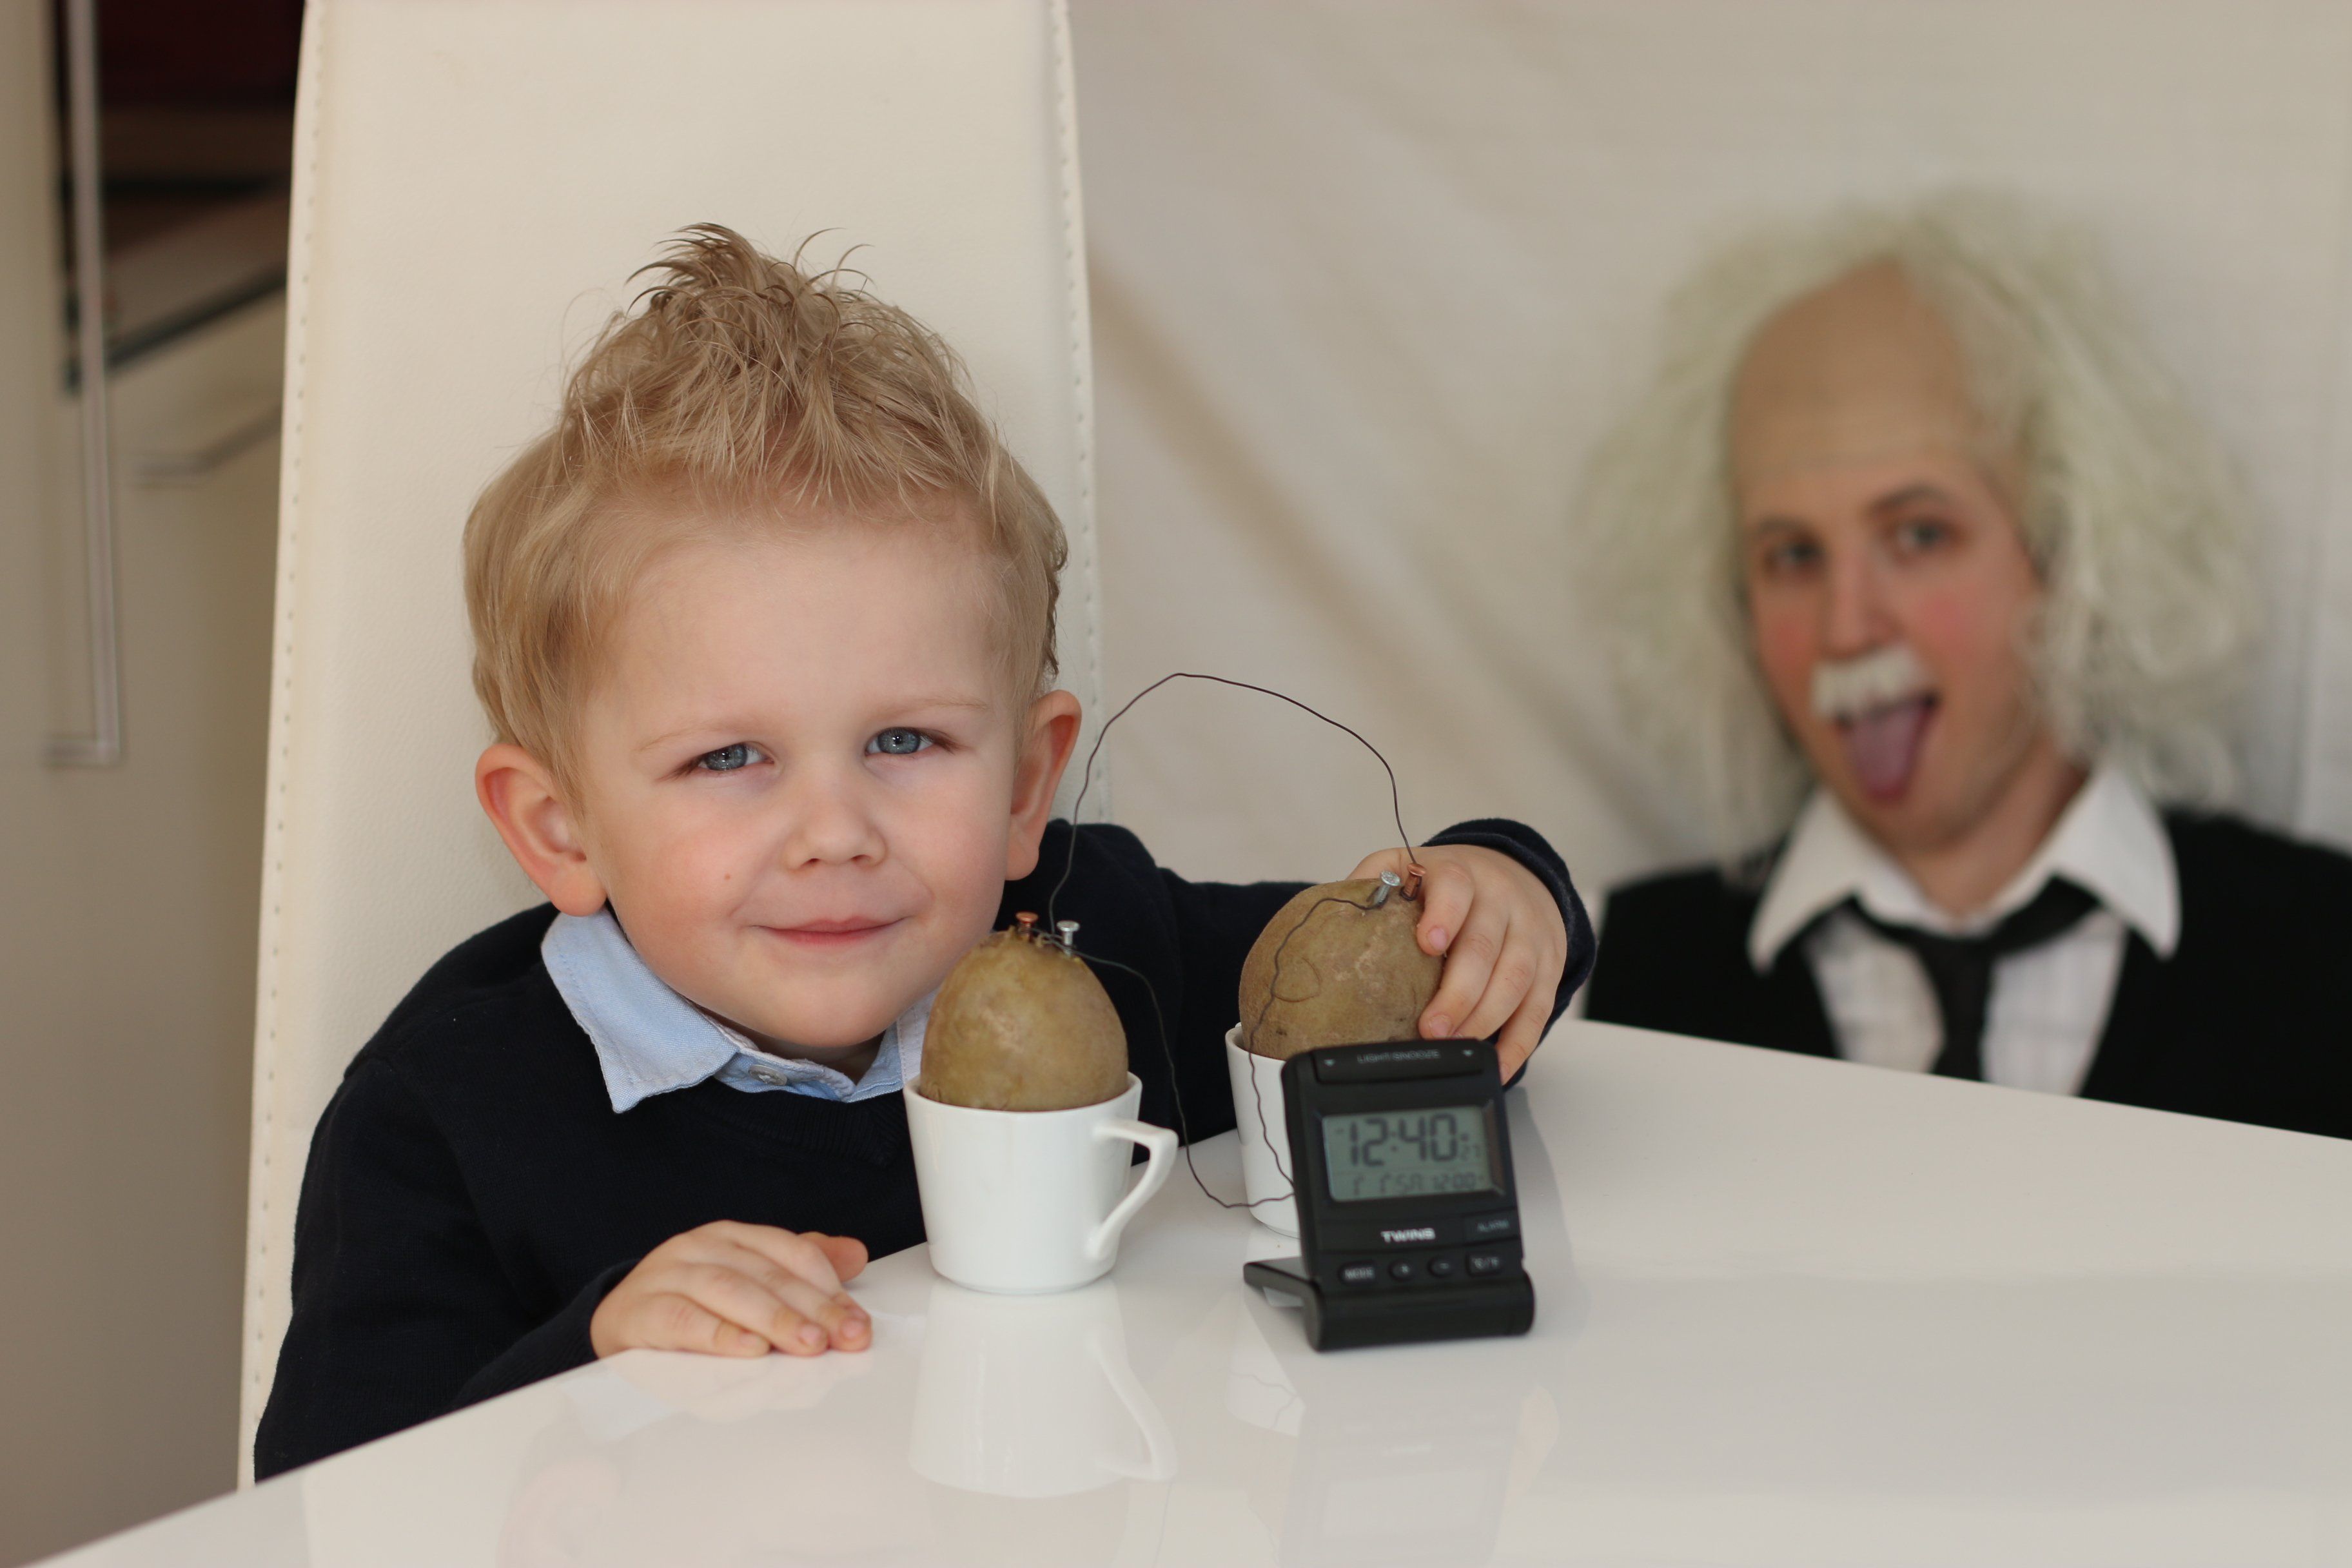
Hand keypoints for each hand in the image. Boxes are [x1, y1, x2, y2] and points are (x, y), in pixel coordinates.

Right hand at [590, 1221, 870, 1358]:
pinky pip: (683, 1320)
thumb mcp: (747, 1281)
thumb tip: (856, 1255)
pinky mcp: (639, 1310)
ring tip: (809, 1344)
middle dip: (814, 1309)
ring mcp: (667, 1275)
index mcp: (733, 1237)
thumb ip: (799, 1269)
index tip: (859, 1324)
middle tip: (846, 1336)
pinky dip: (719, 1335)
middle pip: (768, 1274)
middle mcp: (702, 1247)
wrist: (617, 1321)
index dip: (831, 1288)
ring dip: (775, 1320)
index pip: (792, 1254)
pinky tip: (749, 1350)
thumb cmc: (688, 1303)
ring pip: (729, 1291)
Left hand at [1347, 844, 1567, 1080]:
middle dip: (1459, 992)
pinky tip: (1493, 1067)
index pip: (1456, 886)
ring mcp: (1530, 934)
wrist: (1516, 874)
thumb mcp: (1408, 865)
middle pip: (1487, 946)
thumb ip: (1374, 884)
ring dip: (1485, 1019)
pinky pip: (1539, 1010)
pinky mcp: (1549, 967)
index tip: (1428, 944)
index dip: (1444, 913)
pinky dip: (1517, 1044)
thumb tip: (1329, 919)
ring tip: (1452, 1046)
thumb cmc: (1450, 882)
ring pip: (1516, 979)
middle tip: (1431, 1027)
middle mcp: (1502, 900)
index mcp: (1461, 872)